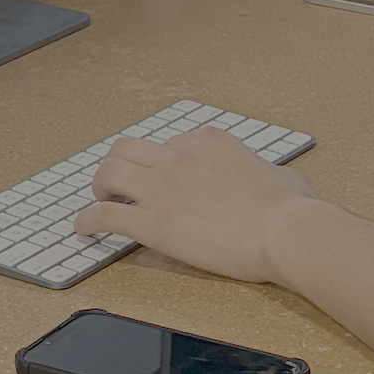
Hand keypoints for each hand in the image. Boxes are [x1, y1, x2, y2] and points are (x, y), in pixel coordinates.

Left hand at [77, 126, 317, 282]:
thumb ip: (263, 170)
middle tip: (117, 183)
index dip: (163, 163)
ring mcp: (162, 187)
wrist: (285, 233)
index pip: (170, 143)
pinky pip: (104, 216)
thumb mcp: (281, 173)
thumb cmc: (290, 210)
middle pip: (127, 148)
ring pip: (108, 173)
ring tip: (98, 201)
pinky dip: (87, 220)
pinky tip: (83, 228)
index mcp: (208, 141)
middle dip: (118, 163)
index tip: (163, 178)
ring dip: (98, 186)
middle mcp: (179, 156)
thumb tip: (268, 178)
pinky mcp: (153, 223)